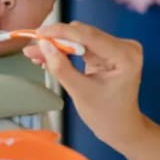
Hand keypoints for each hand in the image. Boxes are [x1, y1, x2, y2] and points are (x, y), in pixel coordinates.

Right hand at [24, 21, 146, 147]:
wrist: (121, 127)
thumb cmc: (106, 115)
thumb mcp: (80, 93)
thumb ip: (61, 68)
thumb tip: (43, 45)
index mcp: (125, 55)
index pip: (88, 35)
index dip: (61, 32)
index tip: (38, 34)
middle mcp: (125, 46)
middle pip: (83, 34)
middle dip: (57, 40)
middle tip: (34, 48)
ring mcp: (117, 47)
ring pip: (80, 38)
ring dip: (58, 45)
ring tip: (37, 54)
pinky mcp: (108, 51)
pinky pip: (82, 45)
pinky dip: (65, 51)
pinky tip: (49, 57)